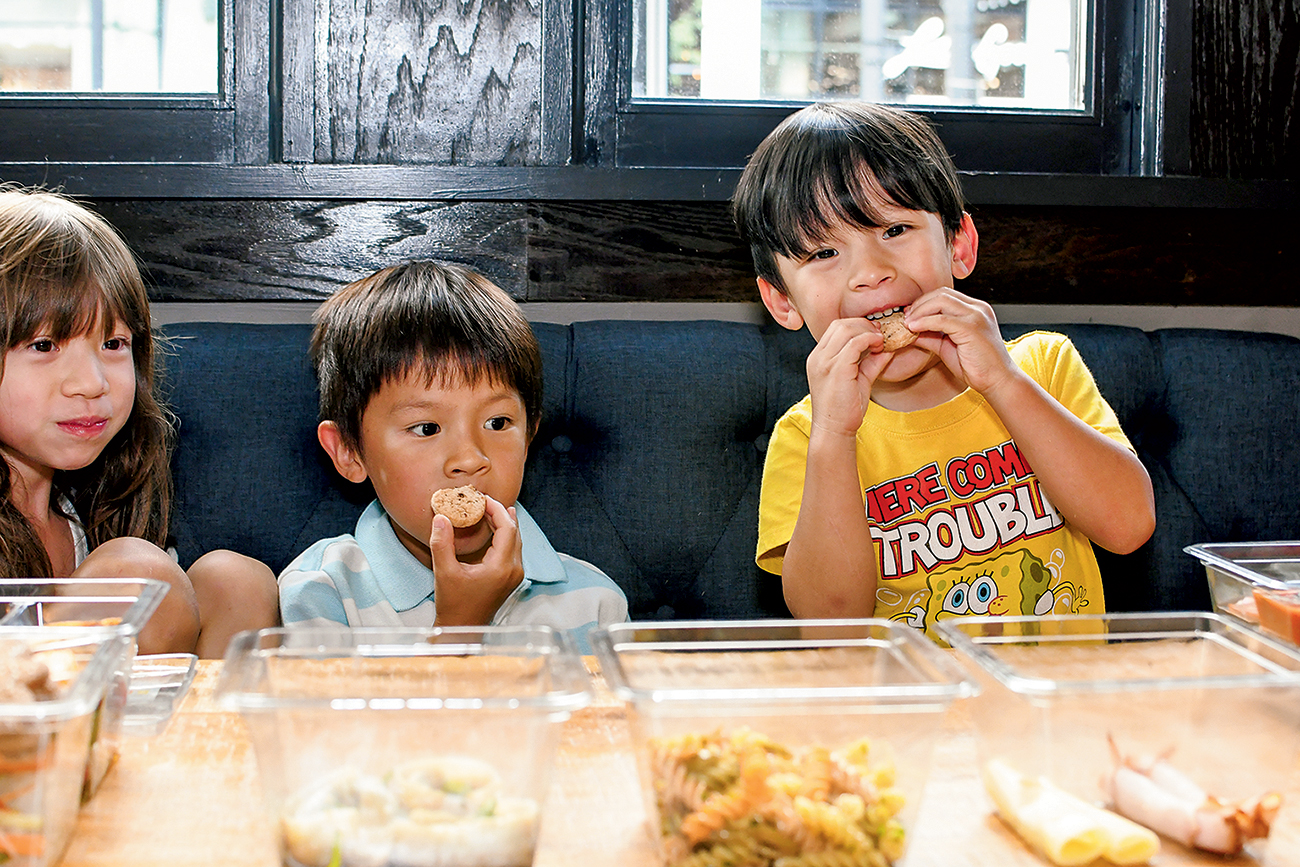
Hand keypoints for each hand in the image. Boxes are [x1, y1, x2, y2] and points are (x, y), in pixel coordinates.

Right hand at [428, 495, 524, 625]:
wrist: (463, 630)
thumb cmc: (454, 606)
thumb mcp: (444, 573)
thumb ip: (442, 543)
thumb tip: (441, 518)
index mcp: (501, 567)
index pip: (507, 529)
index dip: (496, 510)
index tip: (482, 500)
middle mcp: (514, 570)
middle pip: (515, 533)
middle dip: (501, 514)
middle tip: (485, 501)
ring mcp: (514, 575)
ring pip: (516, 541)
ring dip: (505, 524)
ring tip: (491, 509)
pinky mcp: (510, 579)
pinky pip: (512, 550)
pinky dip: (504, 536)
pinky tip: (493, 530)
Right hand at [806, 317, 895, 436]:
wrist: (834, 431)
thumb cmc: (844, 410)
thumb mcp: (859, 380)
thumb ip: (870, 363)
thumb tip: (887, 348)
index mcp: (819, 358)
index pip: (835, 328)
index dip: (857, 325)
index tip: (875, 333)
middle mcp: (818, 357)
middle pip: (839, 324)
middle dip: (863, 324)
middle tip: (880, 333)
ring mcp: (824, 362)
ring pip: (846, 329)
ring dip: (867, 331)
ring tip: (880, 341)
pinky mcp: (836, 370)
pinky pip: (854, 344)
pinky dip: (869, 340)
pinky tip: (879, 347)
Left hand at [905, 287, 1018, 394]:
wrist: (998, 381)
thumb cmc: (976, 367)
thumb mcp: (947, 347)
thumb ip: (930, 336)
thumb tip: (909, 330)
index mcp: (975, 310)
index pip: (945, 295)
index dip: (924, 302)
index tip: (909, 315)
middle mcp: (977, 308)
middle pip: (941, 293)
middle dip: (919, 304)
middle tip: (905, 317)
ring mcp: (976, 316)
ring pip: (941, 301)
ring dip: (920, 311)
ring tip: (907, 324)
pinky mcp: (972, 328)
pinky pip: (942, 319)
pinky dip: (924, 322)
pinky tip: (913, 329)